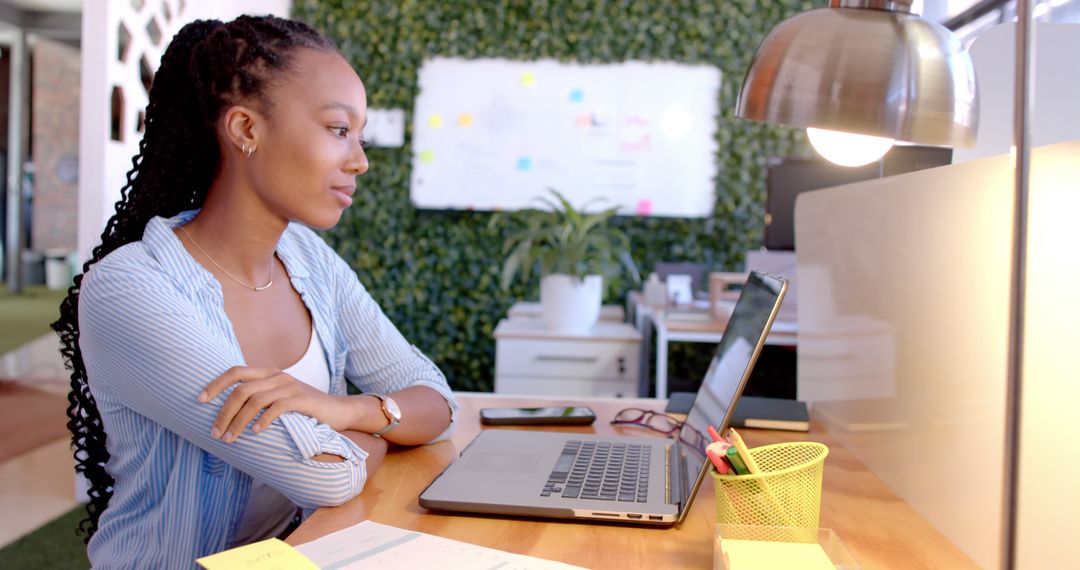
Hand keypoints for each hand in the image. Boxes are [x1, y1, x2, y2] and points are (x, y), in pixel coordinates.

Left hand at [199, 366, 350, 441]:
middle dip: (223, 412)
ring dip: (237, 421)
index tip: (199, 401)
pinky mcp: (303, 399)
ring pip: (255, 400)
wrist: (339, 412)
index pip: (235, 371)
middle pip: (241, 389)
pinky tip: (255, 433)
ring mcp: (291, 386)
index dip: (215, 384)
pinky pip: (277, 407)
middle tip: (214, 433)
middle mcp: (278, 376)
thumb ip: (258, 399)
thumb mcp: (279, 399)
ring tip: (230, 439)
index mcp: (269, 373)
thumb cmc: (304, 410)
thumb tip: (226, 413)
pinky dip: (262, 421)